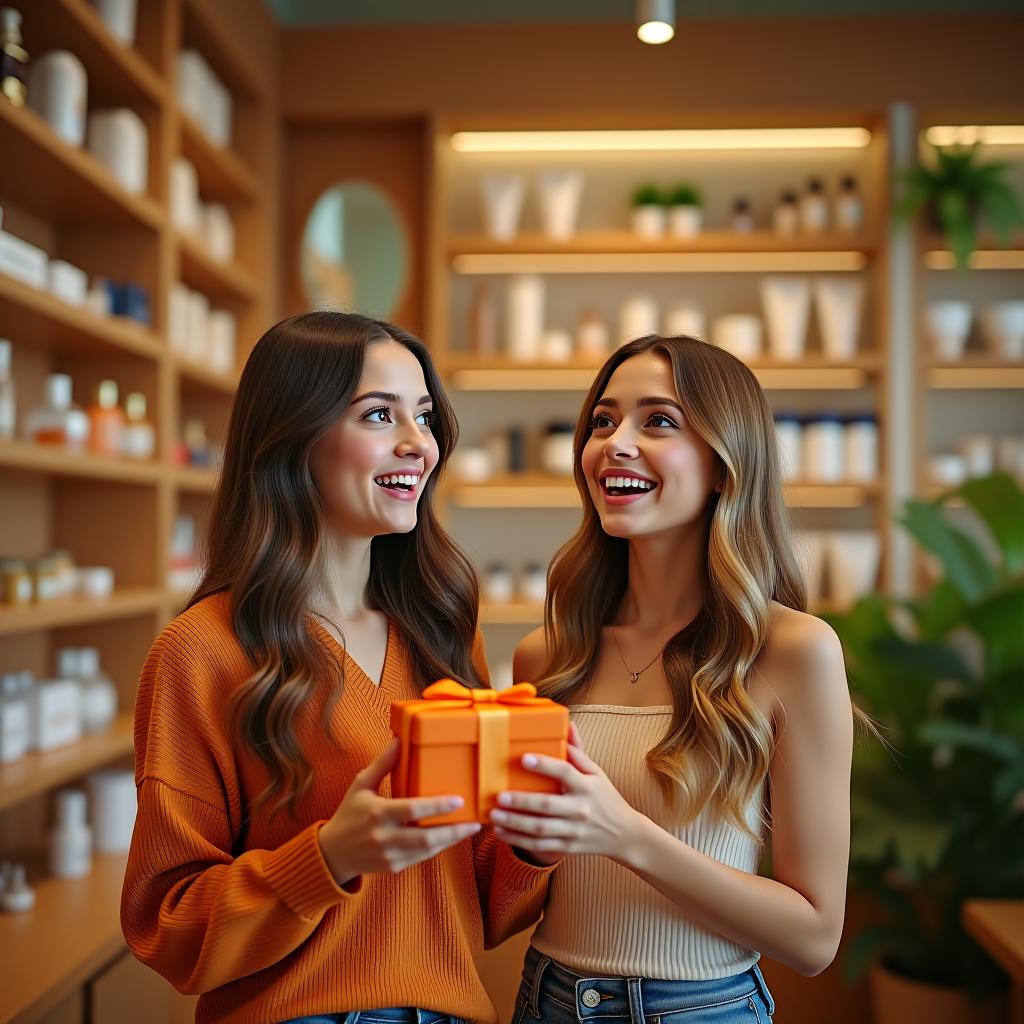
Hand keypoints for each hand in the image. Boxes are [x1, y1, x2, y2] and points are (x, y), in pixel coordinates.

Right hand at [318, 739, 480, 886]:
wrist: (332, 853)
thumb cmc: (349, 813)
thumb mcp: (361, 785)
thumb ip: (382, 763)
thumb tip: (399, 739)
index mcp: (377, 813)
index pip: (412, 809)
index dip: (437, 806)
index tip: (459, 800)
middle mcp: (384, 837)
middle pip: (426, 837)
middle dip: (454, 831)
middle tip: (474, 822)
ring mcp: (389, 855)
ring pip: (427, 851)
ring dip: (451, 840)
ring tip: (470, 828)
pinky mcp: (394, 867)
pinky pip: (421, 858)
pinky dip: (438, 848)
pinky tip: (450, 837)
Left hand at [490, 724, 644, 862]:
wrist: (624, 834)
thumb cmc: (605, 797)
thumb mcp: (596, 772)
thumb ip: (578, 751)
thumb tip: (567, 724)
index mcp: (586, 786)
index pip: (565, 772)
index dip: (544, 765)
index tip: (524, 758)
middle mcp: (580, 808)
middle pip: (547, 805)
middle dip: (522, 802)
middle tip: (499, 795)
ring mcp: (573, 830)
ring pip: (540, 828)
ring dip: (514, 823)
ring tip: (494, 814)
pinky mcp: (567, 846)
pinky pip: (539, 845)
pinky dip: (518, 839)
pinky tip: (500, 831)